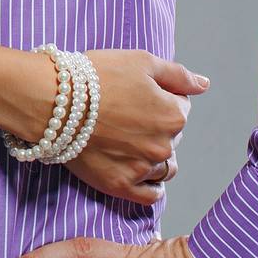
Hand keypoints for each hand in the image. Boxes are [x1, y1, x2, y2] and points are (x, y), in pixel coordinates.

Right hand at [63, 52, 207, 204]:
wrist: (53, 101)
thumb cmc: (97, 76)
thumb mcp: (142, 62)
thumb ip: (178, 76)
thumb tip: (204, 85)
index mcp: (173, 116)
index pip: (181, 108)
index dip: (159, 97)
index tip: (136, 93)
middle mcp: (163, 146)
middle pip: (172, 138)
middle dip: (155, 126)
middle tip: (125, 114)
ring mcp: (142, 170)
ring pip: (164, 168)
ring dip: (154, 156)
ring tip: (127, 141)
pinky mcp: (120, 186)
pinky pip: (150, 195)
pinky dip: (149, 184)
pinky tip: (137, 170)